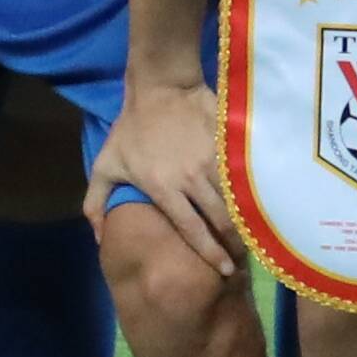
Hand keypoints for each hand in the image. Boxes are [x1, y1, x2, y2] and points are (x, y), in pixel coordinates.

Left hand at [93, 77, 240, 277]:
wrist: (160, 86)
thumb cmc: (132, 128)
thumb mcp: (105, 164)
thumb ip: (96, 202)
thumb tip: (99, 239)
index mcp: (163, 188)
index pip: (192, 229)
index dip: (210, 253)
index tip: (223, 270)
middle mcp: (191, 178)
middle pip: (221, 220)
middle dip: (235, 245)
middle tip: (244, 261)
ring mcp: (213, 160)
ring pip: (237, 199)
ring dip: (247, 222)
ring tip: (255, 239)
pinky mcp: (228, 144)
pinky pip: (245, 175)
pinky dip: (253, 193)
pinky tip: (261, 206)